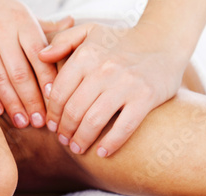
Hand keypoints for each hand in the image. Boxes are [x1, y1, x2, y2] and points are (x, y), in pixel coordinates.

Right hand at [0, 0, 56, 127]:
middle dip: (32, 100)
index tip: (56, 100)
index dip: (47, 80)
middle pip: (20, 73)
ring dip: (12, 104)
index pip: (39, 56)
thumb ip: (46, 26)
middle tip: (41, 121)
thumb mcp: (22, 13)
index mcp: (22, 23)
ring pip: (0, 79)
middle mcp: (3, 33)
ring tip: (23, 122)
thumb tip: (72, 23)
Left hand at [40, 23, 188, 156]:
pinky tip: (102, 153)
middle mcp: (104, 69)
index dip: (52, 114)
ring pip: (94, 121)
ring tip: (77, 147)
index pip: (59, 92)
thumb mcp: (90, 32)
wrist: (164, 42)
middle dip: (65, 130)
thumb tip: (41, 56)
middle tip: (63, 140)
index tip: (52, 126)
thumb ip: (63, 41)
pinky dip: (111, 143)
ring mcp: (126, 84)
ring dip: (82, 140)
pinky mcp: (145, 97)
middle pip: (74, 110)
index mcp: (86, 55)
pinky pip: (123, 127)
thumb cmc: (120, 42)